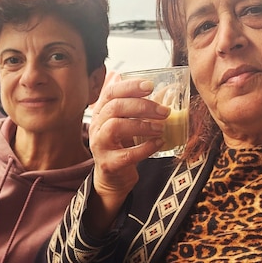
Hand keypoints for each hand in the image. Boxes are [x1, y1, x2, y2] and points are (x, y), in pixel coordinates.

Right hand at [85, 77, 168, 234]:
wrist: (112, 177)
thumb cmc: (122, 145)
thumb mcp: (126, 121)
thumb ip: (137, 104)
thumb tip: (161, 85)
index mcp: (101, 112)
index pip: (111, 92)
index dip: (130, 86)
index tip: (150, 85)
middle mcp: (97, 126)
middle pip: (115, 107)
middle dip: (142, 106)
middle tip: (164, 111)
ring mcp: (100, 145)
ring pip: (116, 127)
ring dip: (142, 125)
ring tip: (161, 127)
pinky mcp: (109, 164)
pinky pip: (127, 154)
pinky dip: (146, 148)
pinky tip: (159, 143)